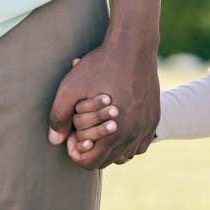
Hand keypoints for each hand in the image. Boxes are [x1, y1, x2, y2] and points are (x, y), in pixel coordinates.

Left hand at [48, 38, 159, 168]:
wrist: (133, 46)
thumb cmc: (101, 65)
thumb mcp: (70, 88)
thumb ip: (59, 117)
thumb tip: (54, 140)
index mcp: (114, 133)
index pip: (90, 163)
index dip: (76, 153)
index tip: (72, 135)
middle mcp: (134, 134)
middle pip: (107, 161)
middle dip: (92, 149)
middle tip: (84, 130)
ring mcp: (147, 126)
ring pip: (126, 154)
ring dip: (111, 147)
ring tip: (99, 127)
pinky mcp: (154, 117)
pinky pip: (141, 144)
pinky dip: (129, 141)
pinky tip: (118, 126)